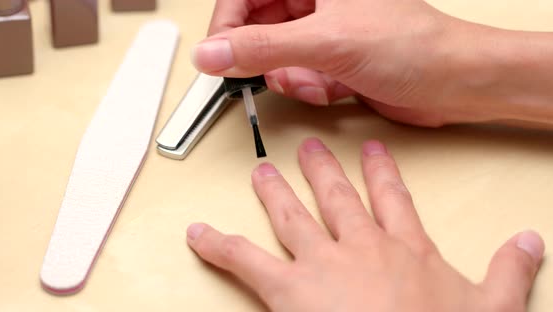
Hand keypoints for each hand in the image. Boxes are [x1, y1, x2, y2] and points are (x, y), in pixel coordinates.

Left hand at [186, 138, 544, 311]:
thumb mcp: (492, 308)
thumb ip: (509, 272)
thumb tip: (531, 243)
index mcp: (406, 250)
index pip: (393, 199)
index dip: (382, 173)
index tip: (374, 151)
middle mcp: (361, 247)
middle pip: (338, 197)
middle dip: (323, 170)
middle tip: (309, 147)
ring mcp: (322, 264)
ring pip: (293, 216)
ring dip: (275, 192)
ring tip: (261, 172)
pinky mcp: (289, 290)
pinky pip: (245, 261)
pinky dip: (218, 245)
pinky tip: (199, 233)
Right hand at [192, 0, 552, 127]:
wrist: (454, 84)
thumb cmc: (412, 45)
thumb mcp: (326, 43)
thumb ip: (262, 48)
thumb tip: (211, 53)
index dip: (227, 22)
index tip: (219, 53)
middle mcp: (316, 3)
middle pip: (258, 25)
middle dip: (261, 56)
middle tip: (265, 72)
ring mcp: (323, 34)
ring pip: (276, 56)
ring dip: (288, 77)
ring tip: (312, 81)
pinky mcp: (331, 62)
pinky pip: (297, 76)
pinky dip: (307, 88)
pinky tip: (330, 89)